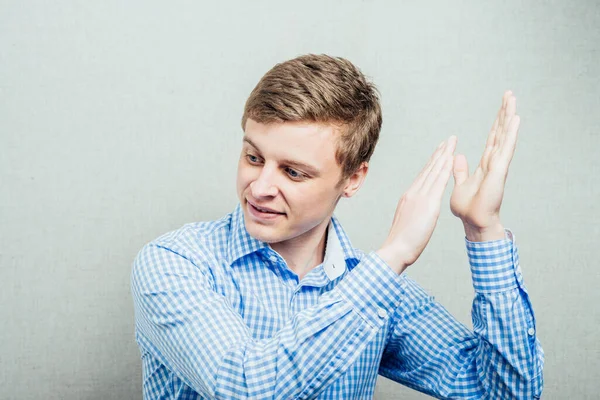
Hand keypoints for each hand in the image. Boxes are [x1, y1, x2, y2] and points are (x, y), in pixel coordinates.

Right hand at [377, 136, 456, 273]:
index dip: (433, 162)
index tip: (440, 151)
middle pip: (429, 169)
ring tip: (452, 142)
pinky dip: (444, 168)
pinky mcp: (427, 203)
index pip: (423, 175)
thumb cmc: (402, 242)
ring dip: (444, 155)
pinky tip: (451, 158)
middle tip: (448, 139)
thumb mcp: (407, 222)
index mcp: (410, 197)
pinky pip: (438, 182)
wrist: (396, 249)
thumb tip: (418, 210)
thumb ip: (413, 212)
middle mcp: (414, 192)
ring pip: (434, 171)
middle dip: (440, 153)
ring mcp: (420, 197)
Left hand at [450, 91, 519, 240]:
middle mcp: (494, 162)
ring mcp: (498, 165)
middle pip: (501, 133)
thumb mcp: (459, 185)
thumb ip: (460, 171)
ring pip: (505, 136)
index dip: (497, 122)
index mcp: (485, 164)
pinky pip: (505, 148)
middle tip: (509, 94)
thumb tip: (458, 156)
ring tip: (513, 99)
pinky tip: (516, 119)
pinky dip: (511, 133)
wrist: (473, 222)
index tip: (502, 106)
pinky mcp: (499, 170)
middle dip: (504, 113)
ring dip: (509, 117)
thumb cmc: (468, 208)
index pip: (493, 138)